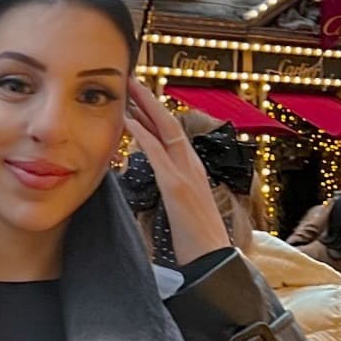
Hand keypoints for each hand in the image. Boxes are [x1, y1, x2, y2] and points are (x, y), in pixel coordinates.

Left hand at [124, 79, 229, 259]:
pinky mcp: (178, 187)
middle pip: (169, 123)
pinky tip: (128, 121)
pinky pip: (158, 154)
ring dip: (145, 108)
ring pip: (165, 132)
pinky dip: (143, 135)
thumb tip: (162, 181)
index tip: (139, 97)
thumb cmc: (197, 240)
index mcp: (193, 169)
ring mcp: (186, 174)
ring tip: (127, 89)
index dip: (156, 113)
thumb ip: (174, 189)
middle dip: (149, 100)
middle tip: (130, 79)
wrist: (212, 261)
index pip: (173, 133)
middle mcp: (192, 165)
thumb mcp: (183, 207)